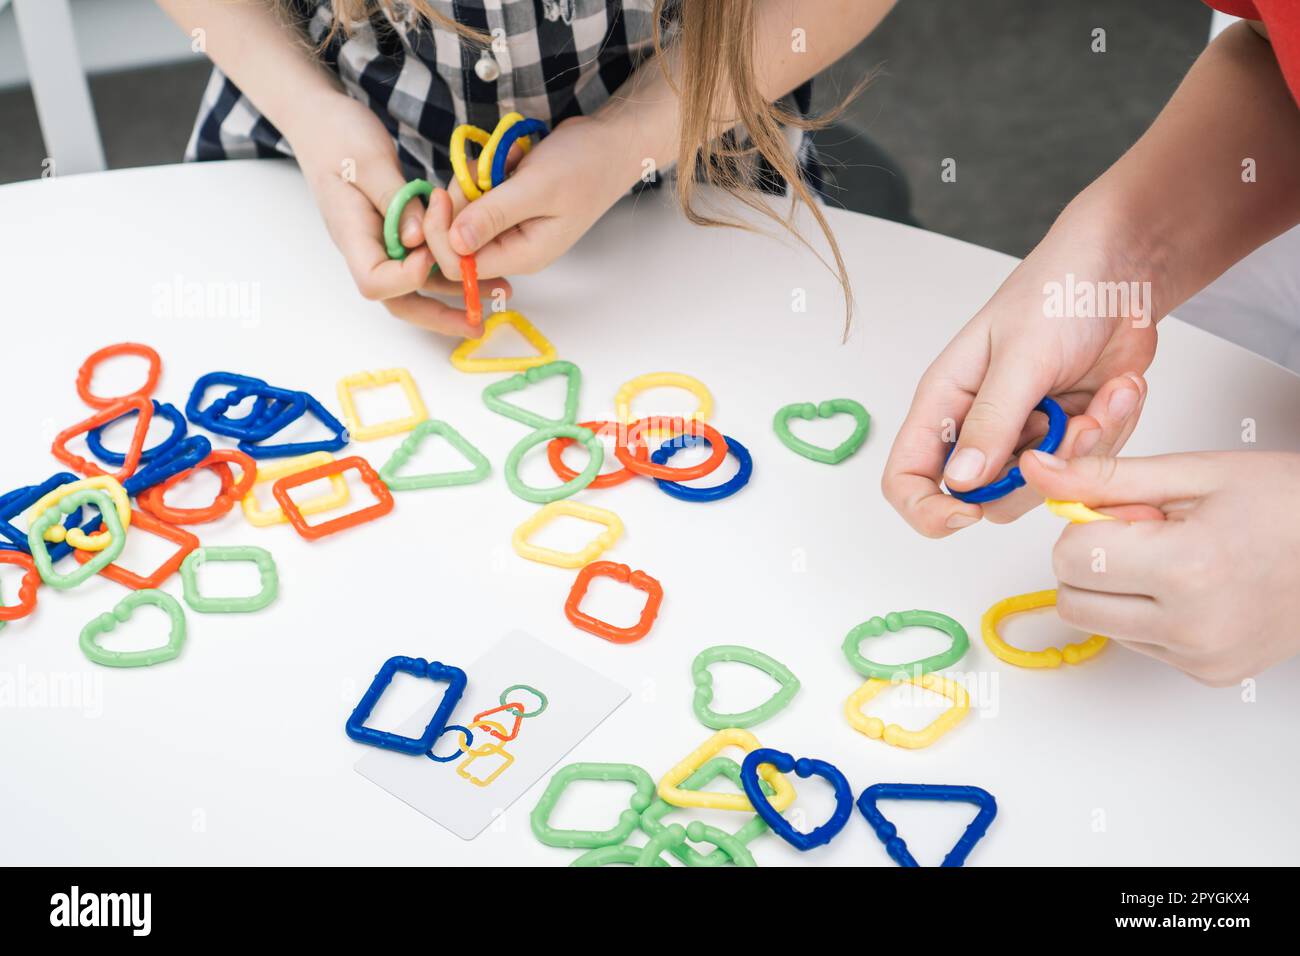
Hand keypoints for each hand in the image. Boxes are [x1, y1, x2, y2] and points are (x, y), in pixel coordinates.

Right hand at [291, 93, 509, 335]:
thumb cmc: (339, 136)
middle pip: (398, 300)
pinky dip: (453, 266)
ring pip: (418, 284)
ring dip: (457, 292)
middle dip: (439, 315)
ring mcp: (380, 243)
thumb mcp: (371, 161)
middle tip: (479, 324)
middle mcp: (366, 248)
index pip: (374, 281)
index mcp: (351, 234)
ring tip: (499, 294)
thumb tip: (417, 241)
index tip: (432, 254)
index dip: (408, 278)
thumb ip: (397, 202)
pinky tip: (484, 265)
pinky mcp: (395, 232)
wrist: (320, 121)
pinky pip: (424, 259)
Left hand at [429, 115, 636, 279]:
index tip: (444, 194)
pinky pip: (476, 194)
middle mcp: (512, 247)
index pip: (460, 266)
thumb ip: (495, 215)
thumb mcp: (538, 187)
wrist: (611, 144)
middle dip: (457, 202)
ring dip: (473, 180)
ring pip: (462, 212)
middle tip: (479, 171)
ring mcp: (509, 227)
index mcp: (522, 255)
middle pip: (455, 239)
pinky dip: (484, 172)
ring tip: (507, 160)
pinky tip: (512, 159)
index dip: (442, 236)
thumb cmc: (584, 166)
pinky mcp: (507, 207)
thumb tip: (455, 242)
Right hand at [882, 225, 1157, 536]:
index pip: (906, 478)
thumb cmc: (1057, 292)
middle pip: (984, 497)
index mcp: (945, 402)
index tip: (968, 512)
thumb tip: (958, 485)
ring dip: (1083, 448)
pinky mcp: (1069, 435)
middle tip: (1066, 425)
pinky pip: (1088, 467)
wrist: (1124, 272)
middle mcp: (979, 425)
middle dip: (1034, 473)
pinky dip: (1112, 432)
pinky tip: (1116, 389)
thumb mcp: (1022, 357)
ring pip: (1043, 487)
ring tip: (1102, 397)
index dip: (927, 508)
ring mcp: (1026, 434)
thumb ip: (991, 423)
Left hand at [1021, 449, 1299, 684]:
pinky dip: (1146, 612)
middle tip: (1144, 533)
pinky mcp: (1208, 674)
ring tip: (1173, 557)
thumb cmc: (1291, 504)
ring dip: (1115, 588)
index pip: (1071, 558)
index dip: (1086, 524)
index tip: (1125, 509)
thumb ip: (1106, 476)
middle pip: (1072, 600)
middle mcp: (1192, 627)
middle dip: (1088, 561)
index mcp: (1187, 569)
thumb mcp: (1197, 472)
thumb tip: (1038, 470)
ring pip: (1099, 623)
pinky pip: (1137, 643)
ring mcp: (1201, 658)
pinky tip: (1191, 584)